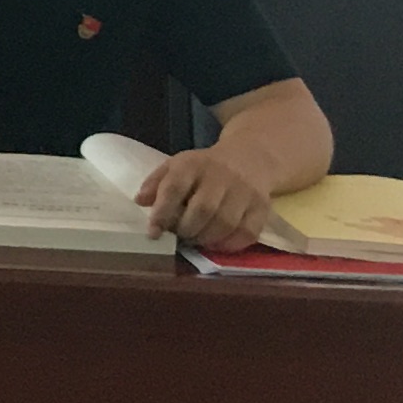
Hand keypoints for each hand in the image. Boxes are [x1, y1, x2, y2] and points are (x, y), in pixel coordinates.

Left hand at [133, 146, 279, 248]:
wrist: (250, 158)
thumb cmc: (204, 167)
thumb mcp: (177, 165)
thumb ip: (156, 182)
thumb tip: (140, 201)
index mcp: (194, 164)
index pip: (175, 187)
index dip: (162, 212)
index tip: (153, 232)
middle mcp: (222, 176)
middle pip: (203, 209)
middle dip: (186, 229)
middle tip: (179, 236)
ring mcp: (245, 192)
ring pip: (225, 224)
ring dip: (206, 239)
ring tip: (196, 239)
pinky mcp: (262, 207)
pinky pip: (247, 233)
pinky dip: (229, 245)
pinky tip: (216, 244)